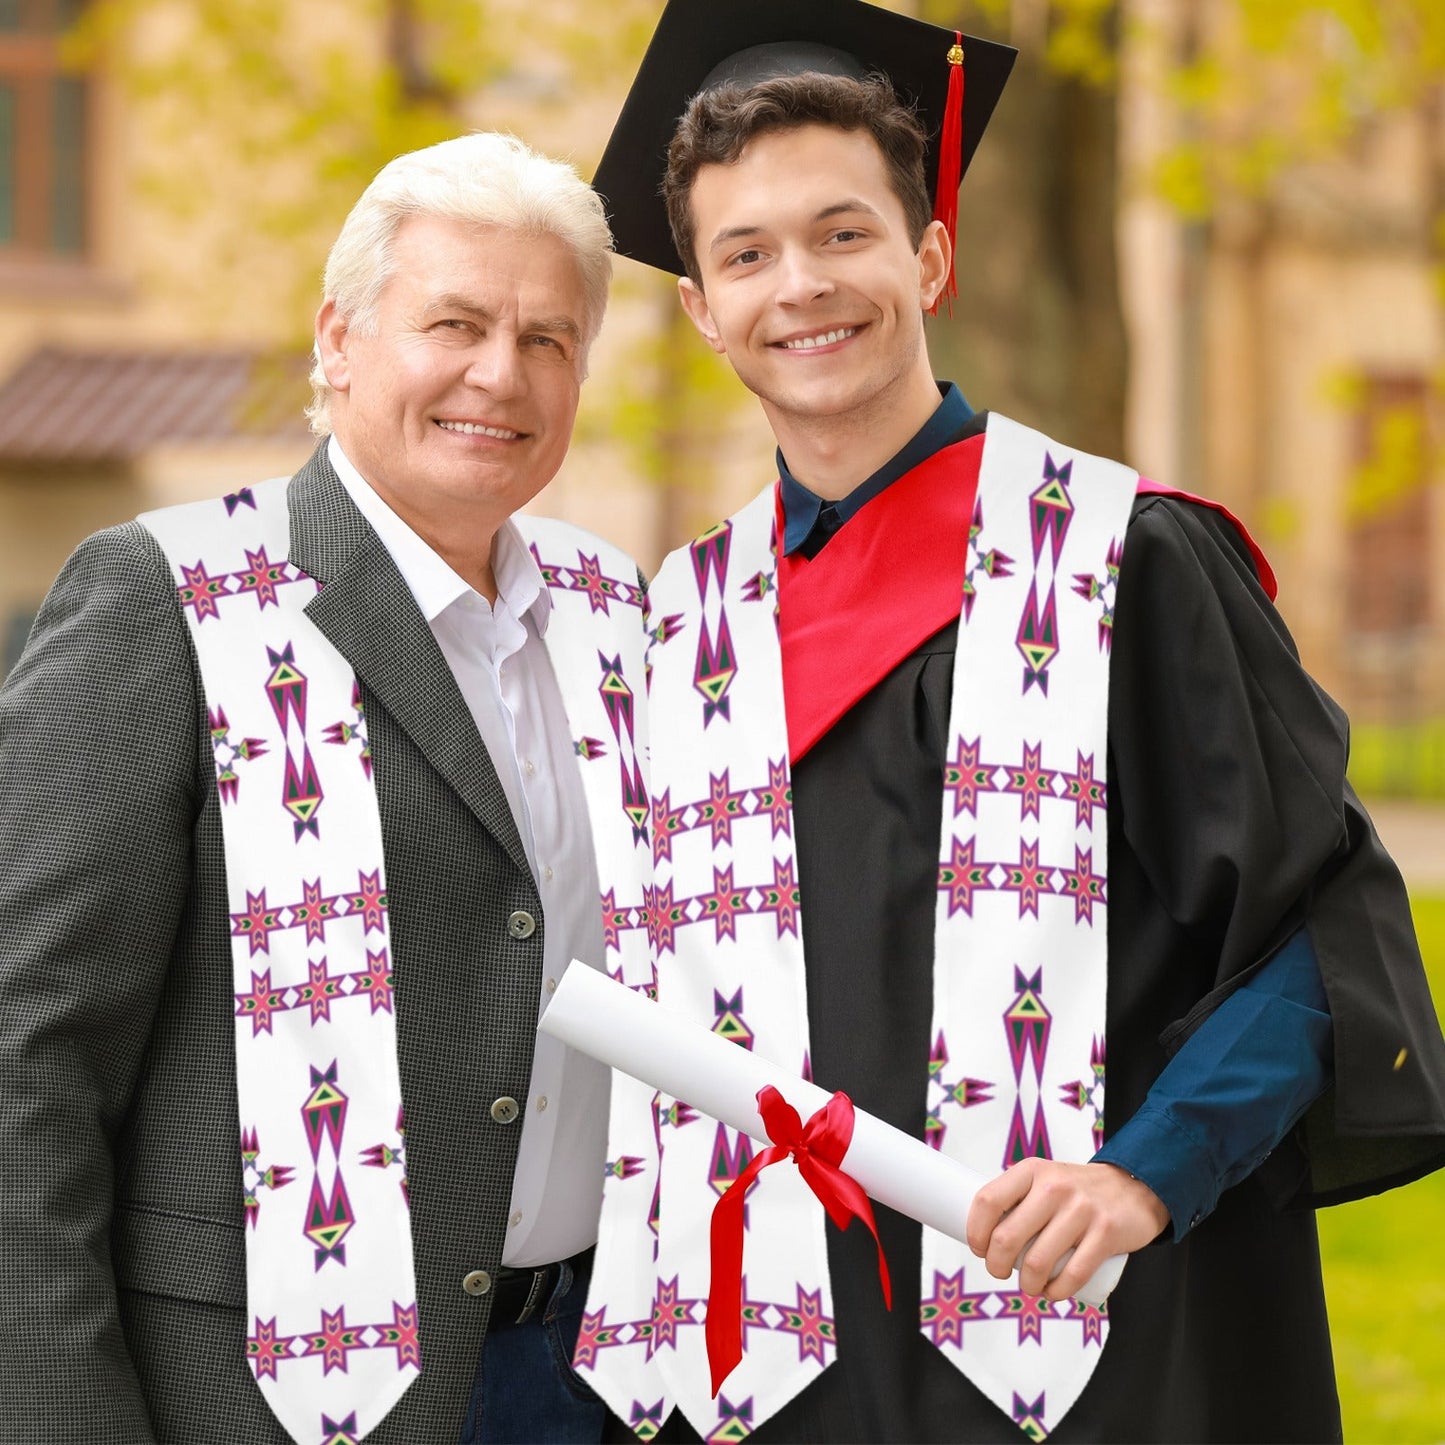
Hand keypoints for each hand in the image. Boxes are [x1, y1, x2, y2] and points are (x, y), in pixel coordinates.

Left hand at [965, 1159, 1169, 1301]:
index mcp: (1032, 1170)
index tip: (979, 1248)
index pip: (987, 1201)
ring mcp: (1081, 1210)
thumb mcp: (1044, 1179)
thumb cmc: (1076, 1191)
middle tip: (999, 1272)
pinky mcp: (1105, 1233)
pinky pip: (1072, 1275)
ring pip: (1037, 1262)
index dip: (975, 1232)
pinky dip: (1056, 1293)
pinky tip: (1051, 1293)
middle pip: (1007, 1238)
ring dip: (1027, 1285)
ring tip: (1029, 1286)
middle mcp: (1053, 1187)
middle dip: (995, 1266)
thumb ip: (1018, 1198)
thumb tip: (984, 1234)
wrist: (1132, 1186)